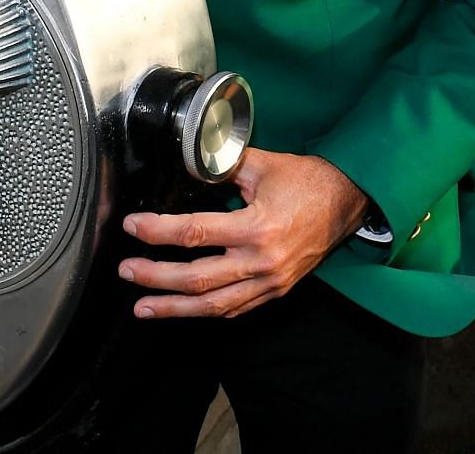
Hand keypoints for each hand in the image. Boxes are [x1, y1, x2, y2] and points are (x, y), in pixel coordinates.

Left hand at [116, 149, 369, 318]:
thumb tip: (187, 162)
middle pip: (198, 279)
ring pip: (214, 305)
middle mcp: (261, 261)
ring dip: (174, 308)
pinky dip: (207, 312)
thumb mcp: (263, 164)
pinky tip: (183, 310)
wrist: (348, 202)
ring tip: (143, 307)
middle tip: (127, 271)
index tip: (132, 226)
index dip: (158, 231)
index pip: (195, 232)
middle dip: (156, 278)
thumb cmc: (307, 180)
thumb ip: (222, 166)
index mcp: (257, 227)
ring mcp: (269, 281)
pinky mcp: (275, 290)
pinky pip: (235, 309)